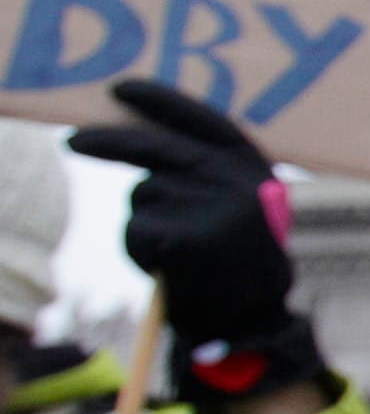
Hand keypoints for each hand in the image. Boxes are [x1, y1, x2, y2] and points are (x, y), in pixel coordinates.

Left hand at [71, 82, 328, 413]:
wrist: (253, 323)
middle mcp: (235, 181)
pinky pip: (135, 230)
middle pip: (156, 149)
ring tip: (175, 253)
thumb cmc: (241, 268)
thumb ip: (213, 174)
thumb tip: (153, 140)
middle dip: (107, 143)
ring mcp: (212, 207)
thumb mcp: (244, 208)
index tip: (122, 89)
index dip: (161, 101)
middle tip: (72, 141)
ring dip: (143, 220)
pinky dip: (138, 250)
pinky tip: (167, 268)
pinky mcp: (185, 238)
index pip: (202, 120)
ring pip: (143, 195)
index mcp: (254, 169)